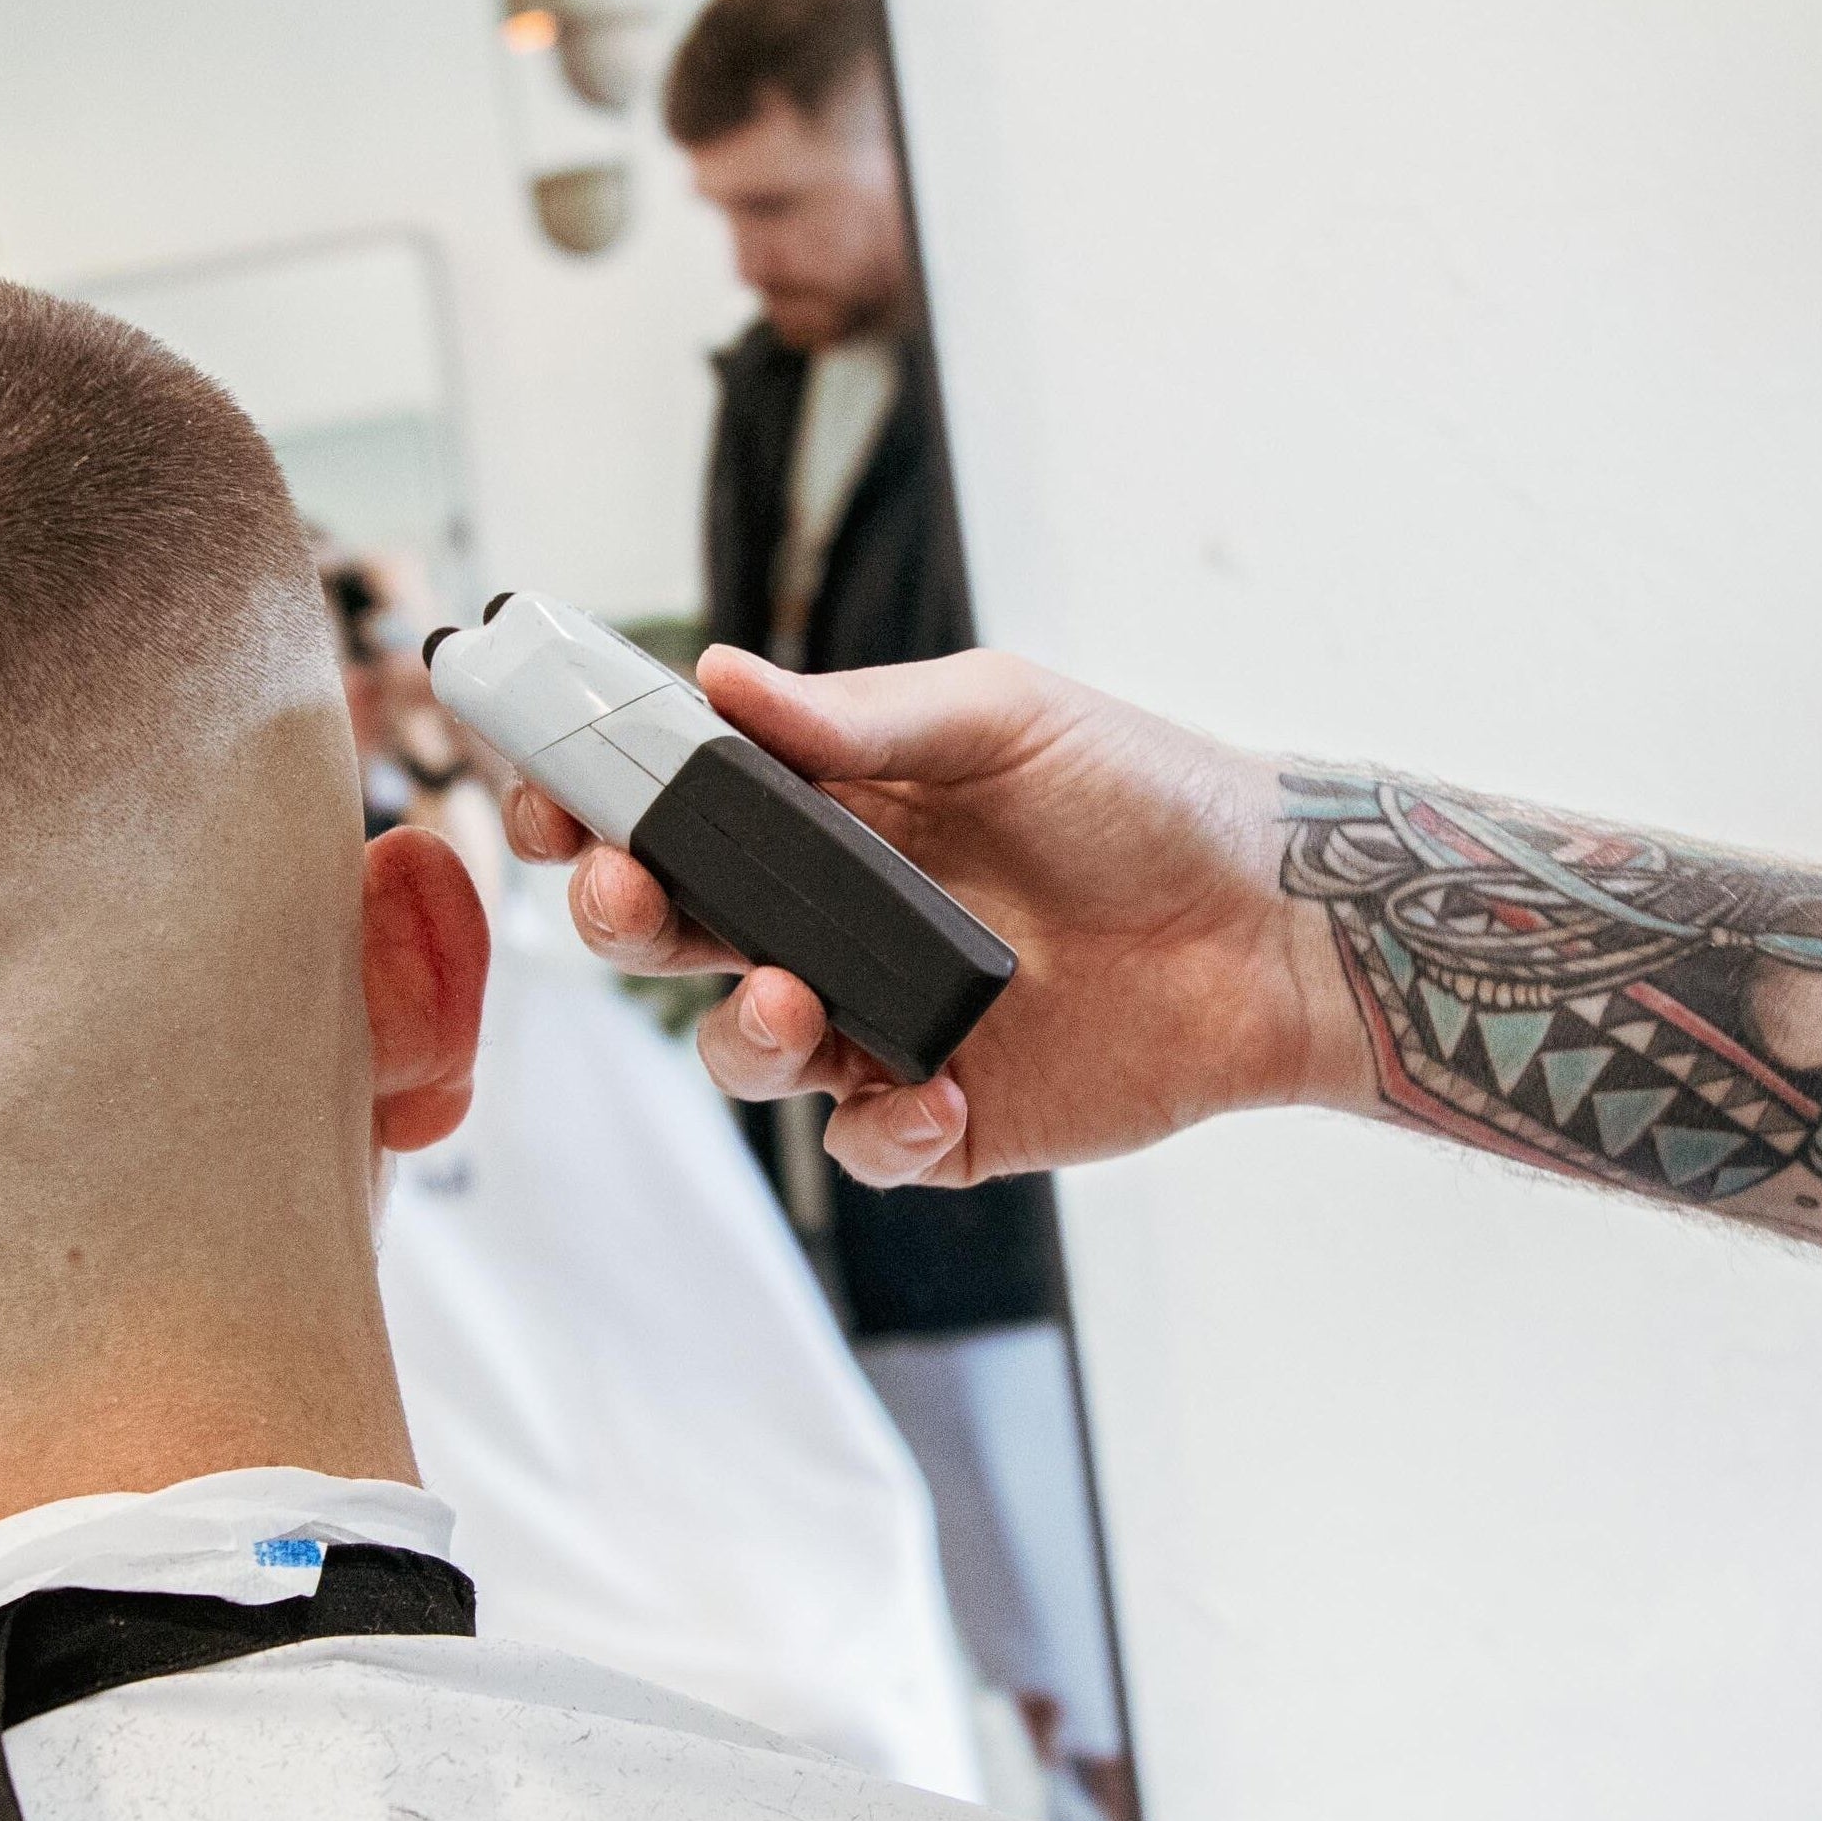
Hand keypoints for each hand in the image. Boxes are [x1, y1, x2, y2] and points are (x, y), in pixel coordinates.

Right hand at [503, 647, 1363, 1184]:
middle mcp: (832, 920)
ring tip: (797, 1000)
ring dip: (741, 1030)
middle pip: (673, 934)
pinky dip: (883, 1130)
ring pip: (744, 1050)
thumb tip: (719, 674)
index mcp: (827, 814)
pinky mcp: (946, 1116)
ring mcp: (880, 1023)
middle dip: (618, 916)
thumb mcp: (1002, 718)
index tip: (546, 800)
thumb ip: (857, 719)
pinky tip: (939, 1092)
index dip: (592, 809)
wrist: (1275, 924)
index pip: (673, 813)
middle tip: (622, 894)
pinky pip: (865, 1146)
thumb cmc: (1148, 794)